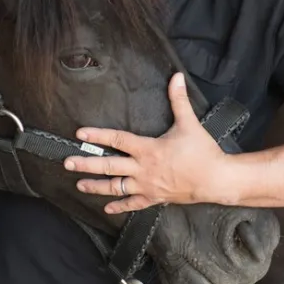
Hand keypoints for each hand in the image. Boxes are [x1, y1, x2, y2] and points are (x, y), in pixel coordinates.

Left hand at [64, 73, 237, 213]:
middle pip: (109, 166)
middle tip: (67, 162)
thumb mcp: (189, 123)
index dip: (98, 136)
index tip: (80, 134)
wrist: (216, 180)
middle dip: (86, 164)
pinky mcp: (154, 198)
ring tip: (79, 184)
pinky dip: (119, 206)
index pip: (117, 140)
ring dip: (96, 186)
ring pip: (116, 187)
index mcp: (148, 149)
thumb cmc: (202, 152)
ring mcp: (147, 185)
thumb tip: (176, 77)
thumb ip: (179, 100)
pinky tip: (107, 207)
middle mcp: (143, 169)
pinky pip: (133, 204)